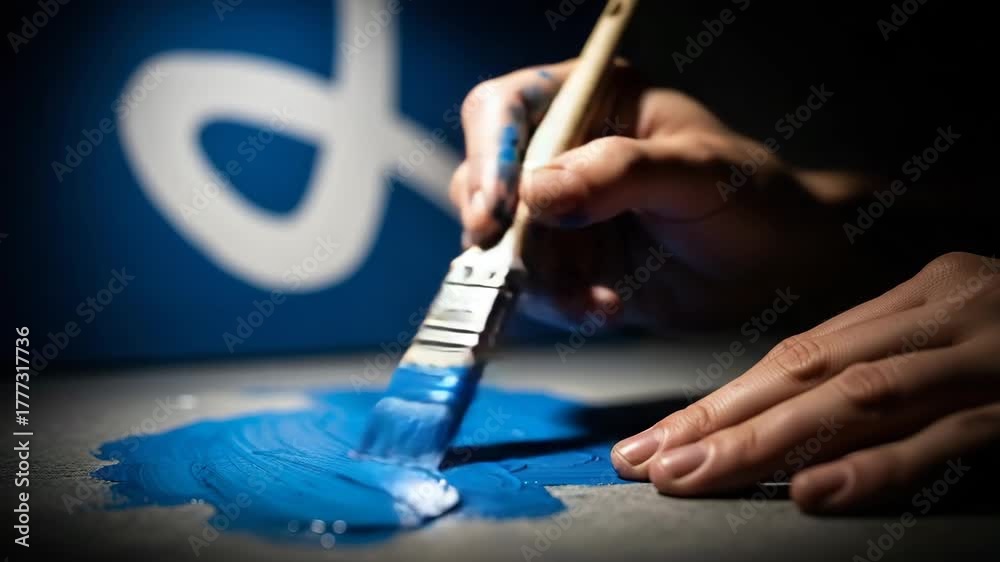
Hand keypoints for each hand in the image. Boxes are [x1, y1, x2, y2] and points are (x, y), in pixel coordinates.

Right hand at [450, 59, 871, 330]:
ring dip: (538, 280)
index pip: (504, 109)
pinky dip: (561, 304)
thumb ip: (619, 173)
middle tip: (522, 267)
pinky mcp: (566, 266)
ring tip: (595, 299)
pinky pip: (532, 288)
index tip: (500, 207)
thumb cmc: (751, 197)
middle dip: (502, 231)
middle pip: (483, 180)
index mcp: (588, 102)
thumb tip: (537, 192)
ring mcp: (559, 214)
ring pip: (500, 245)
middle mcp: (561, 154)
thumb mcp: (696, 171)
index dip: (490, 153)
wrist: (778, 269)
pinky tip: (605, 307)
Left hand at [611, 252, 999, 512]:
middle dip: (717, 421)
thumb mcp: (968, 341)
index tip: (657, 438)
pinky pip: (951, 434)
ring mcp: (994, 352)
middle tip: (644, 461)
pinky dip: (880, 464)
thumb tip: (806, 433)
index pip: (798, 353)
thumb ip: (897, 370)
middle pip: (806, 369)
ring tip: (692, 476)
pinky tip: (814, 492)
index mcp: (926, 296)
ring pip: (858, 395)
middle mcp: (949, 311)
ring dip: (765, 441)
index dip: (720, 399)